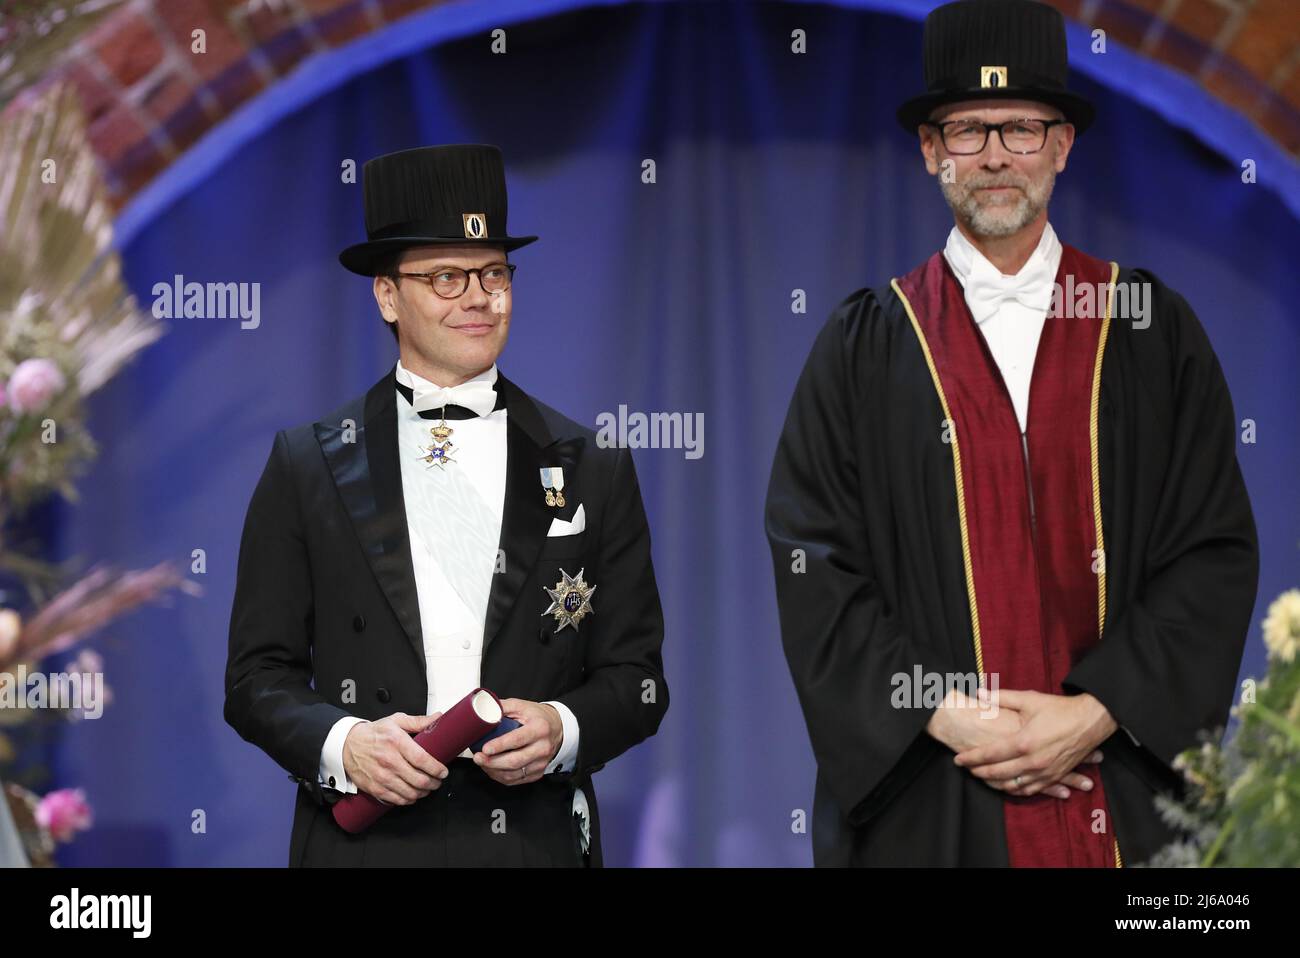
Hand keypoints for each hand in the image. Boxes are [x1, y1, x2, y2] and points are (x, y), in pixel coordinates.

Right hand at [342, 712, 448, 804]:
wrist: (346, 745)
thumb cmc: (372, 734)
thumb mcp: (395, 721)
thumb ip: (418, 721)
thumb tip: (438, 718)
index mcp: (396, 742)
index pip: (422, 760)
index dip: (437, 769)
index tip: (443, 771)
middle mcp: (389, 761)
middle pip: (419, 780)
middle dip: (434, 783)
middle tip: (438, 781)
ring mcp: (382, 776)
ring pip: (410, 792)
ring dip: (423, 793)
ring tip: (427, 788)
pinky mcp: (375, 788)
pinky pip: (397, 800)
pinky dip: (409, 800)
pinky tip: (412, 794)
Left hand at [472, 699, 562, 785]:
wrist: (556, 728)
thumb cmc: (537, 717)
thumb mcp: (521, 706)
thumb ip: (502, 707)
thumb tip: (482, 711)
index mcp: (539, 728)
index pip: (518, 739)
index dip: (500, 745)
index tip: (485, 748)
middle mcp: (543, 747)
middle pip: (515, 761)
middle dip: (492, 762)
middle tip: (478, 758)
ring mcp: (541, 762)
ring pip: (513, 773)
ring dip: (494, 771)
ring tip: (482, 763)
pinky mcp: (538, 772)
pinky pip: (516, 780)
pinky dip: (501, 776)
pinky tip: (493, 769)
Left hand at [953, 690, 1114, 797]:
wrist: (1091, 721)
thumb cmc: (1059, 709)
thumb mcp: (1029, 699)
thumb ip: (1001, 697)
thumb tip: (979, 692)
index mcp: (1024, 742)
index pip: (990, 754)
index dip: (971, 757)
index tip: (958, 759)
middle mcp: (1034, 761)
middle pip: (999, 773)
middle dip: (979, 772)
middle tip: (967, 769)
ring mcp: (1046, 772)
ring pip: (1014, 786)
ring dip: (995, 784)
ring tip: (983, 778)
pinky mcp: (1056, 776)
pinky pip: (1031, 790)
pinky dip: (1016, 790)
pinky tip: (1007, 787)